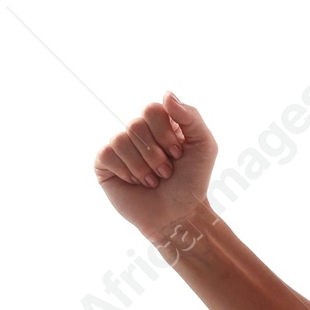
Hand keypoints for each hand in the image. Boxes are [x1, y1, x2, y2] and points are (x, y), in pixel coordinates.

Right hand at [93, 92, 217, 248]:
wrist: (179, 216)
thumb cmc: (192, 182)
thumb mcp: (204, 145)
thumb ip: (191, 116)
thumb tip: (166, 94)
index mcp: (159, 124)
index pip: (152, 109)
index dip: (165, 133)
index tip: (178, 154)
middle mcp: (137, 132)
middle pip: (136, 124)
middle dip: (156, 154)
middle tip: (167, 172)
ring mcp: (119, 147)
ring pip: (122, 140)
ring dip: (144, 166)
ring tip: (154, 181)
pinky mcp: (105, 164)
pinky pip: (108, 154)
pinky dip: (127, 171)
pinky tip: (137, 183)